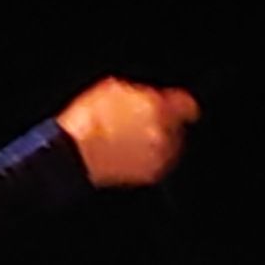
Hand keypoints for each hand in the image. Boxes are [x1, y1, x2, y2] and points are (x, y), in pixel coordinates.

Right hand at [58, 78, 199, 187]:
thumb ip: (141, 93)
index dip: (180, 103)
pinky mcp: (152, 174)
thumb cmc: (89, 121)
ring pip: (170, 145)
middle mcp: (165, 132)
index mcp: (157, 107)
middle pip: (177, 125)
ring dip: (158, 141)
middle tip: (139, 122)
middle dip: (164, 122)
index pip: (186, 104)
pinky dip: (149, 158)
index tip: (177, 105)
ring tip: (131, 139)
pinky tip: (129, 153)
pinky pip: (159, 162)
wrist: (77, 154)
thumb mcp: (113, 90)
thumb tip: (150, 96)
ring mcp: (160, 155)